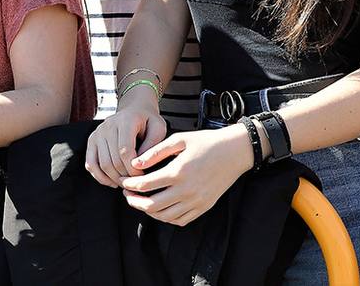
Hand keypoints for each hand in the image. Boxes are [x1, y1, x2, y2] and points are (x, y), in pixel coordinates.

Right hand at [85, 99, 167, 187]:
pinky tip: (112, 182)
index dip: (133, 168)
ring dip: (113, 178)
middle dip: (124, 175)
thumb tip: (139, 164)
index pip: (125, 150)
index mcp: (126, 120)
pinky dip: (99, 176)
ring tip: (125, 183)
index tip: (142, 176)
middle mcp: (108, 126)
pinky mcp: (92, 140)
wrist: (135, 108)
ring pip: (102, 164)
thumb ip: (152, 145)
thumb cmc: (148, 120)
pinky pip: (90, 163)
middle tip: (135, 182)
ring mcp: (98, 133)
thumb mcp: (158, 128)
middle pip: (113, 159)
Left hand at [118, 126, 252, 226]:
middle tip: (127, 194)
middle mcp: (186, 190)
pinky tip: (161, 208)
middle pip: (150, 205)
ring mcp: (196, 201)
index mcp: (178, 172)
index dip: (129, 185)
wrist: (236, 151)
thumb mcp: (181, 139)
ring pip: (163, 216)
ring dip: (147, 211)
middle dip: (133, 201)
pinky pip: (179, 220)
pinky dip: (166, 217)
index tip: (123, 181)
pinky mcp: (203, 207)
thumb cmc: (208, 142)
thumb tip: (135, 164)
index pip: (145, 185)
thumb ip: (156, 151)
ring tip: (141, 201)